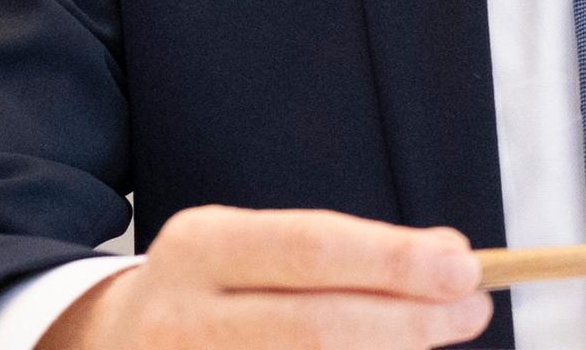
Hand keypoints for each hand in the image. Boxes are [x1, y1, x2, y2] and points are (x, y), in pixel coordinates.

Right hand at [50, 207, 489, 348]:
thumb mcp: (249, 248)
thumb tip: (446, 256)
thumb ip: (336, 252)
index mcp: (200, 247)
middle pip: (318, 327)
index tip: (461, 265)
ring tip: (437, 336)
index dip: (393, 260)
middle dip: (409, 320)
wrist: (114, 345)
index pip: (309, 248)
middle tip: (471, 310)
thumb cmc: (211, 294)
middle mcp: (187, 317)